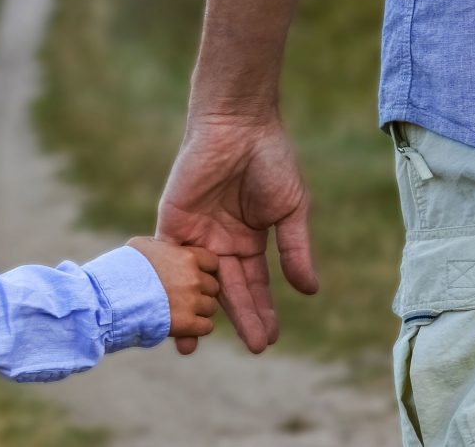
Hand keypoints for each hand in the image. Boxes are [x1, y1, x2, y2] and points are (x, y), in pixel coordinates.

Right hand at [127, 236, 219, 339]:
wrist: (111, 297)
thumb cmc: (121, 269)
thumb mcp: (141, 246)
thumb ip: (160, 246)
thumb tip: (163, 247)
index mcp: (186, 257)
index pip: (212, 262)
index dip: (202, 270)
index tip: (190, 276)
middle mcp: (193, 278)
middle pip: (212, 286)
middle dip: (200, 291)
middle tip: (181, 296)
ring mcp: (191, 301)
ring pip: (210, 307)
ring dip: (198, 311)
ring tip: (177, 311)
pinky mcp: (186, 323)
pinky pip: (205, 327)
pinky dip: (196, 328)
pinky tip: (181, 326)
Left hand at [156, 114, 317, 354]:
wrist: (238, 126)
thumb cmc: (270, 161)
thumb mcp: (290, 210)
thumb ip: (294, 250)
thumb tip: (309, 291)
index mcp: (249, 241)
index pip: (255, 284)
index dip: (262, 311)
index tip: (269, 339)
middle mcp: (220, 243)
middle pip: (228, 289)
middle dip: (240, 318)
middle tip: (252, 348)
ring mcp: (195, 235)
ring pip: (196, 282)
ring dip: (194, 310)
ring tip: (193, 342)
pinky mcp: (172, 224)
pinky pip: (167, 260)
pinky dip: (165, 284)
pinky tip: (166, 308)